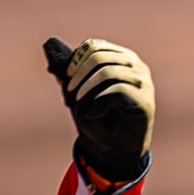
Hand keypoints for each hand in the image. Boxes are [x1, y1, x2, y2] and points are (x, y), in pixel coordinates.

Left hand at [42, 37, 154, 182]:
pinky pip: (116, 91)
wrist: (111, 151)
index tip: (67, 81)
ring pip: (107, 72)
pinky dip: (98, 103)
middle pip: (99, 56)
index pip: (94, 46)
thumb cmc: (97, 119)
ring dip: (86, 92)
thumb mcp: (76, 91)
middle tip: (70, 97)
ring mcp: (143, 83)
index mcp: (120, 58)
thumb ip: (67, 70)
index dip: (75, 62)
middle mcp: (136, 66)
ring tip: (81, 108)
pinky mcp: (144, 101)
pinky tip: (93, 114)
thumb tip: (49, 43)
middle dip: (78, 77)